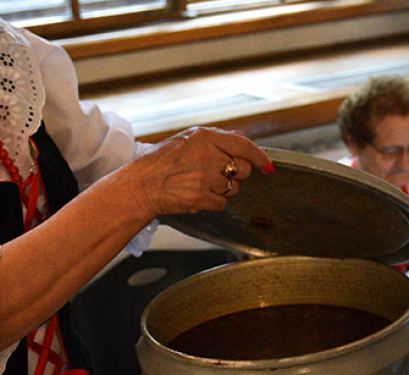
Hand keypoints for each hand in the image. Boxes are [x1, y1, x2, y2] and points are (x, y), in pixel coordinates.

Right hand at [107, 126, 271, 223]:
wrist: (140, 185)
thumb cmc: (160, 163)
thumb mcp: (187, 140)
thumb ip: (217, 139)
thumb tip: (241, 136)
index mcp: (204, 137)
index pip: (244, 146)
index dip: (260, 157)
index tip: (268, 166)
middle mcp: (207, 155)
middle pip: (243, 170)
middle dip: (235, 175)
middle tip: (215, 175)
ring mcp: (205, 176)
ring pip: (233, 188)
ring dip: (220, 190)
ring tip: (198, 184)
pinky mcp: (201, 196)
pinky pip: (221, 203)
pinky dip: (212, 202)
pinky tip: (196, 195)